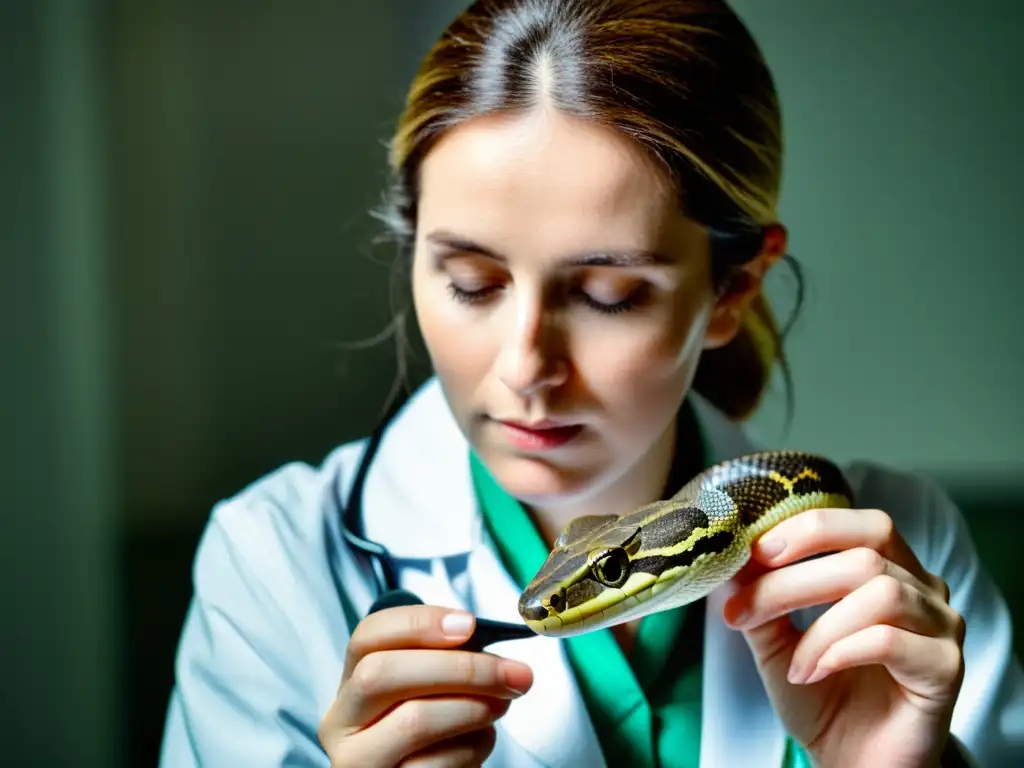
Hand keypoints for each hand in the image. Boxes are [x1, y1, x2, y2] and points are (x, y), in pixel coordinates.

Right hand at [318, 605, 533, 767]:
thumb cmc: (432, 737)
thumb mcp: (425, 694)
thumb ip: (442, 663)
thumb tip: (482, 641)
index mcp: (351, 686)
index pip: (367, 637)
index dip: (417, 622)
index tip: (469, 623)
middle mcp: (341, 725)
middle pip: (382, 673)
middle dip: (458, 667)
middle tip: (511, 671)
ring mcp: (359, 763)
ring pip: (414, 721)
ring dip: (473, 707)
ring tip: (502, 703)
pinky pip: (436, 764)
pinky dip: (473, 746)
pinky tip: (483, 739)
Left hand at [722, 507, 965, 767]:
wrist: (853, 762)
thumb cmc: (821, 693)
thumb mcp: (775, 640)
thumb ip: (759, 594)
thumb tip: (730, 552)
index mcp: (888, 567)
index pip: (857, 522)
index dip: (805, 530)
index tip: (753, 552)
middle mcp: (923, 588)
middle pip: (865, 553)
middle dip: (793, 579)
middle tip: (746, 608)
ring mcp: (941, 626)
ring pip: (881, 592)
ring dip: (819, 627)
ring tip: (793, 664)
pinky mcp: (945, 668)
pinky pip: (891, 640)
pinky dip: (841, 651)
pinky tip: (816, 672)